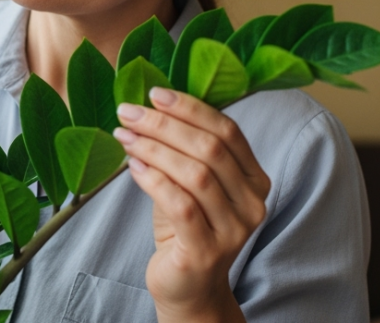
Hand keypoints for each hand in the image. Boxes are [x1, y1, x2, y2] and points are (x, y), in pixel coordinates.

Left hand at [112, 87, 269, 321]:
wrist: (188, 286)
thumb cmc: (185, 227)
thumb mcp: (189, 183)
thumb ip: (183, 149)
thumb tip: (146, 106)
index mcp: (255, 179)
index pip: (228, 131)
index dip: (191, 108)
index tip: (154, 93)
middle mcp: (253, 204)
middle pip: (210, 149)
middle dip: (165, 125)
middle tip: (129, 112)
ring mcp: (234, 230)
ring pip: (195, 174)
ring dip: (154, 148)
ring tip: (124, 136)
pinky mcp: (206, 250)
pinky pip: (180, 204)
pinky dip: (153, 179)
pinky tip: (132, 166)